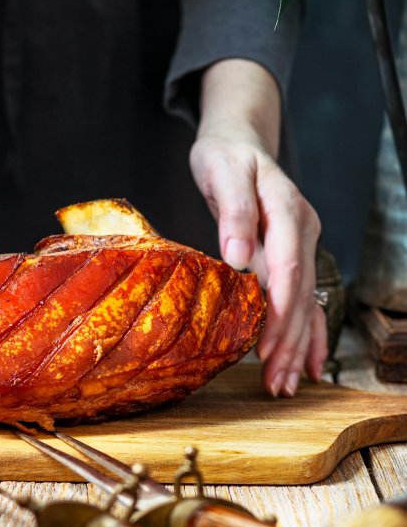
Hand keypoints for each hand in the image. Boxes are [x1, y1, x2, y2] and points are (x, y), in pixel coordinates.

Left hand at [191, 132, 326, 396]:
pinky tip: (304, 359)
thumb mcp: (223, 172)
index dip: (279, 312)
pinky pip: (301, 295)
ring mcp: (298, 242)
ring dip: (298, 344)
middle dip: (290, 340)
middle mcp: (300, 230)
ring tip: (287, 382)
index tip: (266, 348)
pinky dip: (303, 328)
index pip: (288, 269)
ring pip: (304, 299)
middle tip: (277, 383)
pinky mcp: (288, 252)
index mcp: (286, 209)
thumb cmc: (226, 156)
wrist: (237, 142)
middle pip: (300, 293)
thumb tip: (238, 257)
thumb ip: (233, 211)